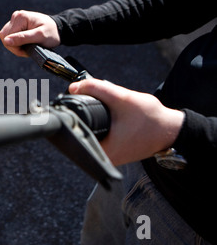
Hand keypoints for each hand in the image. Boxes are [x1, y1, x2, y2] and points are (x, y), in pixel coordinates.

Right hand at [0, 10, 60, 56]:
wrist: (57, 29)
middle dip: (15, 47)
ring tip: (28, 46)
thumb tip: (6, 41)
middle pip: (4, 37)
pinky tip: (26, 43)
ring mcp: (15, 20)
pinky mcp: (16, 24)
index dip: (16, 47)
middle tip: (28, 49)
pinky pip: (9, 36)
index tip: (27, 51)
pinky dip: (16, 43)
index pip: (7, 37)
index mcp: (20, 17)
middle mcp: (16, 16)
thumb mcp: (39, 37)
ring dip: (15, 46)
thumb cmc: (51, 33)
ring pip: (6, 38)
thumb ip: (22, 38)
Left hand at [69, 79, 184, 165]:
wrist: (172, 129)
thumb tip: (74, 87)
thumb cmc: (152, 118)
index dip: (72, 115)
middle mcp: (105, 157)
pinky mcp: (116, 151)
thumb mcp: (122, 98)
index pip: (76, 132)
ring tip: (106, 110)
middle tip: (96, 105)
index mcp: (103, 151)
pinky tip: (110, 116)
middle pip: (82, 132)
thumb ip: (97, 89)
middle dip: (85, 115)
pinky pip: (101, 135)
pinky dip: (102, 124)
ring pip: (92, 133)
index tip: (72, 103)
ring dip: (94, 120)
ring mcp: (111, 156)